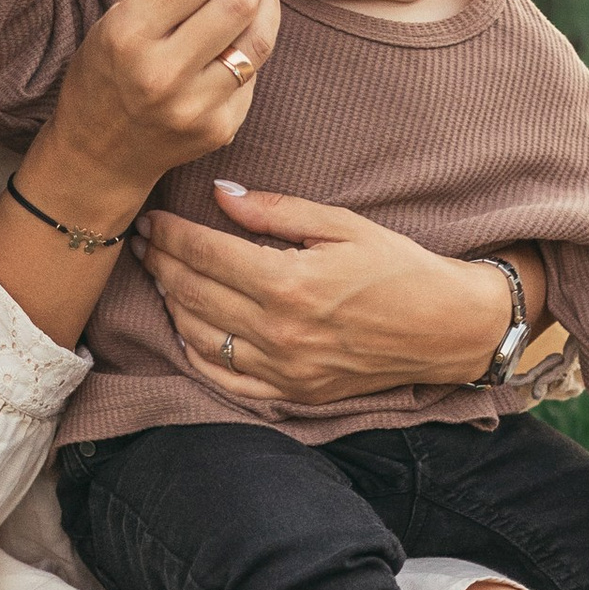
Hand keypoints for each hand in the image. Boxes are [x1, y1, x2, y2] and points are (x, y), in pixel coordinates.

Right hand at [38, 0, 280, 210]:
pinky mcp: (221, 129)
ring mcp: (195, 107)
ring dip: (264, 5)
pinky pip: (255, 72)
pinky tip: (231, 45)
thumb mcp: (120, 11)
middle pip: (240, 0)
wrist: (101, 152)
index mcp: (129, 33)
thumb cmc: (109, 68)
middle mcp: (162, 73)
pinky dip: (250, 47)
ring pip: (260, 37)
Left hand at [134, 187, 532, 406]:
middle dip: (160, 263)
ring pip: (199, 337)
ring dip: (171, 304)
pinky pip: (224, 379)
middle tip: (142, 241)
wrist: (447, 329)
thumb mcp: (343, 224)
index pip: (204, 254)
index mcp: (289, 283)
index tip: (149, 218)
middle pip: (192, 294)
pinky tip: (185, 328)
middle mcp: (279, 332)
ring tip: (161, 276)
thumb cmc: (401, 268)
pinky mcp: (292, 393)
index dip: (169, 234)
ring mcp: (283, 369)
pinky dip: (195, 353)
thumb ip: (277, 211)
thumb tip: (221, 196)